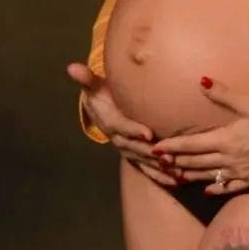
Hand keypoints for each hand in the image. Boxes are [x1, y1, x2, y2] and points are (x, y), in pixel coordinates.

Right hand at [65, 63, 176, 188]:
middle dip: (152, 154)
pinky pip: (148, 168)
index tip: (148, 134)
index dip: (133, 130)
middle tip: (169, 158)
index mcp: (110, 121)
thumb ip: (86, 78)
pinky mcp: (136, 156)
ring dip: (159, 169)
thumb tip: (72, 67)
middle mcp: (119, 139)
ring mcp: (128, 150)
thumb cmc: (102, 94)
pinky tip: (176, 182)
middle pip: (136, 148)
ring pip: (144, 161)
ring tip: (176, 174)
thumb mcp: (94, 85)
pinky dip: (161, 176)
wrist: (102, 110)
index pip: (122, 127)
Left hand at [152, 79, 248, 196]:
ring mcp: (239, 172)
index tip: (156, 148)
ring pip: (207, 176)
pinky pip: (227, 188)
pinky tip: (205, 191)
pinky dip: (214, 189)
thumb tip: (202, 81)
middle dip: (174, 162)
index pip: (191, 145)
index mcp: (225, 140)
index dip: (172, 147)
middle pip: (195, 162)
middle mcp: (228, 159)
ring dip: (188, 176)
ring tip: (172, 176)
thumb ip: (223, 95)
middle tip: (157, 162)